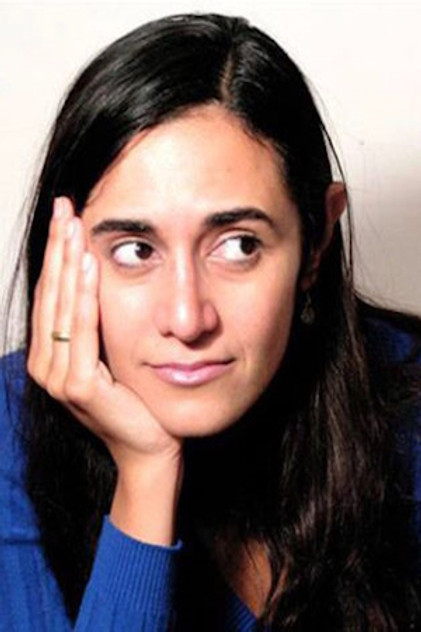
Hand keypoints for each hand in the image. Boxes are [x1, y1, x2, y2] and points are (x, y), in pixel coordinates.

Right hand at [27, 196, 183, 473]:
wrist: (149, 447)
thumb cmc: (135, 400)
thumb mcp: (110, 354)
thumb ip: (98, 324)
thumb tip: (99, 277)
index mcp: (50, 356)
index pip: (51, 294)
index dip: (55, 254)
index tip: (64, 217)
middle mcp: (46, 365)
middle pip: (51, 293)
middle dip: (57, 247)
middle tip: (64, 207)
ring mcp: (59, 378)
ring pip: (62, 306)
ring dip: (67, 262)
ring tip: (72, 225)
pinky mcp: (80, 386)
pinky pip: (82, 332)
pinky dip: (85, 297)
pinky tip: (88, 266)